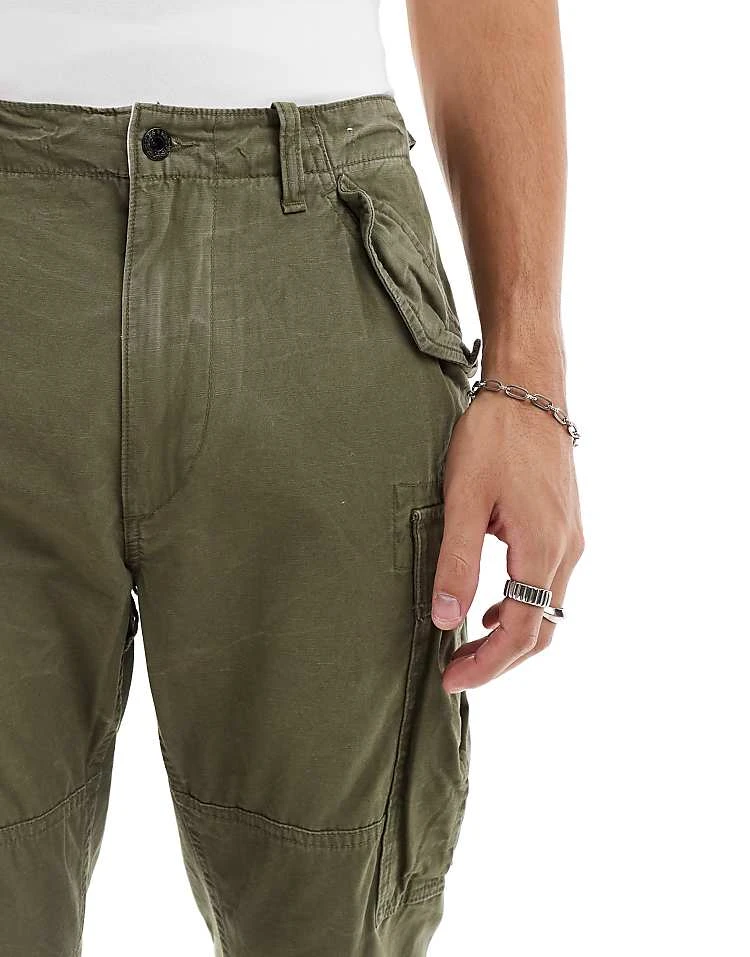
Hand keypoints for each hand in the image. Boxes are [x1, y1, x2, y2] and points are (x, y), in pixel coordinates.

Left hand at [432, 385, 583, 692]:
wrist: (530, 390)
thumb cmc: (494, 437)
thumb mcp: (464, 499)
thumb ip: (456, 562)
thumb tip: (447, 620)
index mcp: (543, 549)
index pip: (521, 631)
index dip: (487, 665)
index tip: (451, 680)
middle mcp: (566, 550)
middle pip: (541, 629)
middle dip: (499, 660)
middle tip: (456, 673)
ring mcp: (570, 537)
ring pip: (547, 609)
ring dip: (510, 635)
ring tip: (468, 646)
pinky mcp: (563, 524)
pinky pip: (547, 583)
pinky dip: (521, 606)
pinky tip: (491, 606)